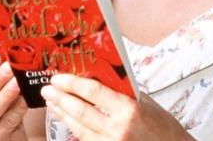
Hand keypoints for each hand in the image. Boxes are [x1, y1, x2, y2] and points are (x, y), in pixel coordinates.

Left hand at [41, 74, 192, 140]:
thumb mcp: (148, 104)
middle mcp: (117, 129)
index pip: (94, 92)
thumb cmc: (163, 129)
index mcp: (130, 110)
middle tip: (48, 89)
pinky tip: (66, 120)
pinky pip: (84, 139)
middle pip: (80, 110)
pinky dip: (72, 128)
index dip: (73, 83)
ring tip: (53, 103)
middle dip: (60, 98)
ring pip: (77, 127)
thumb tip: (103, 78)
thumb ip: (125, 93)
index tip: (60, 77)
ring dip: (62, 114)